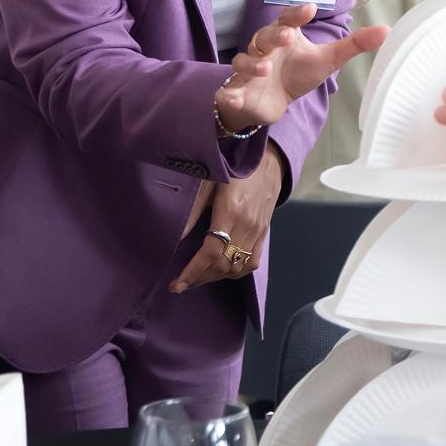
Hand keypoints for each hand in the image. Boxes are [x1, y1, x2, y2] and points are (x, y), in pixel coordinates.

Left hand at [170, 144, 286, 292]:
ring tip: (196, 278)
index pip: (210, 252)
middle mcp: (246, 225)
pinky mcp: (264, 234)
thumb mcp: (209, 180)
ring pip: (236, 267)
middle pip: (222, 264)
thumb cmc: (234, 167)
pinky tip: (221, 271)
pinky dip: (235, 272)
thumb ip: (193, 208)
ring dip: (214, 277)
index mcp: (230, 211)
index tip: (177, 285)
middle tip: (181, 284)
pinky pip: (252, 263)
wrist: (268, 161)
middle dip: (199, 278)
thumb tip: (176, 235)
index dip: (192, 271)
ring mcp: (257, 232)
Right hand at [216, 5, 388, 133]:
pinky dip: (230, 94)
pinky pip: (230, 90)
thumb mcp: (327, 60)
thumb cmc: (297, 73)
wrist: (271, 102)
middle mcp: (263, 48)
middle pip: (264, 35)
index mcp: (284, 36)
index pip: (288, 19)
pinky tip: (235, 99)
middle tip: (287, 36)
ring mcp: (248, 69)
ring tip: (266, 67)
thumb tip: (386, 30)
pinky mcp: (237, 90)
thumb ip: (354, 44)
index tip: (310, 8)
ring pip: (244, 60)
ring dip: (253, 62)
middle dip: (274, 34)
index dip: (296, 13)